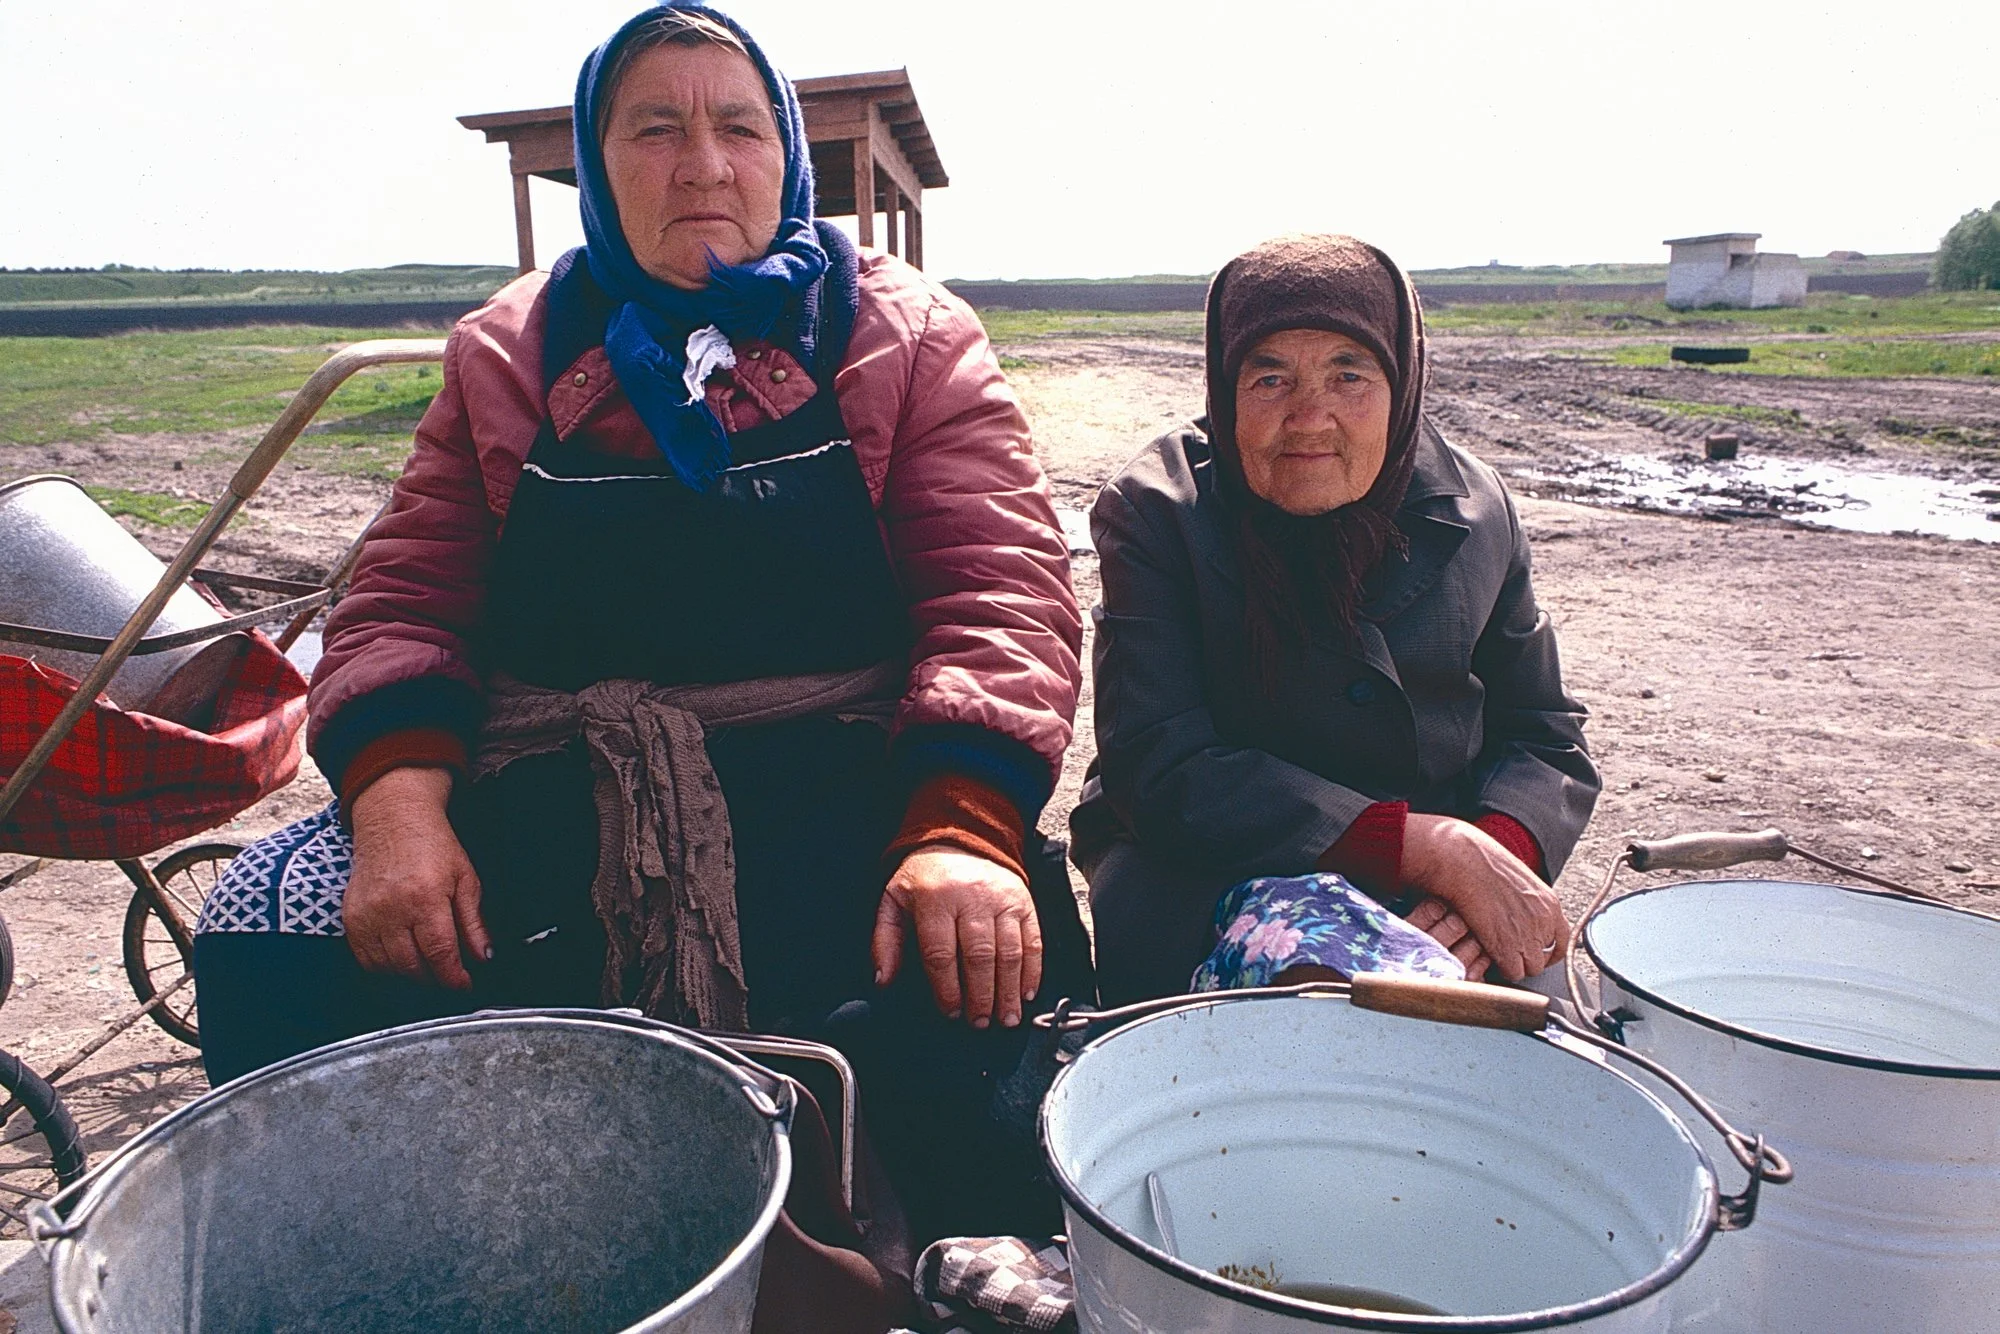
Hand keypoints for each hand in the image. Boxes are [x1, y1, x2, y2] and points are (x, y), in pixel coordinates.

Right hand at [344, 767, 490, 988]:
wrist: (393, 820)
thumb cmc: (433, 846)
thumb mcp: (465, 880)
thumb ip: (474, 923)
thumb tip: (483, 957)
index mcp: (426, 897)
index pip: (440, 953)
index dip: (453, 977)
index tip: (464, 984)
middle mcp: (392, 908)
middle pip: (412, 966)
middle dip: (434, 979)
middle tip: (447, 975)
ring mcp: (367, 914)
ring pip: (387, 968)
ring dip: (410, 975)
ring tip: (427, 967)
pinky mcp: (350, 917)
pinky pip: (365, 959)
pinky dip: (385, 967)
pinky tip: (402, 958)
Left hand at [871, 844, 1042, 1028]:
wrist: (960, 839)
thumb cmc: (924, 879)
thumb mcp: (893, 902)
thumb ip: (885, 942)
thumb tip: (883, 980)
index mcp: (935, 899)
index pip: (941, 953)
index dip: (946, 988)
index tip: (950, 1012)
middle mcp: (971, 897)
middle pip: (979, 955)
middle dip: (981, 996)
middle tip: (980, 1022)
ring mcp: (1001, 898)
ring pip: (1009, 951)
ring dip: (1009, 990)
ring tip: (1006, 1018)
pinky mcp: (1022, 901)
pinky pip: (1032, 939)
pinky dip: (1032, 970)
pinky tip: (1026, 992)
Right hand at [1400, 815, 1568, 981]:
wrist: (1462, 860)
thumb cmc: (1479, 862)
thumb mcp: (1515, 878)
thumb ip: (1526, 899)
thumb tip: (1520, 911)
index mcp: (1549, 903)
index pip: (1562, 940)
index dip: (1548, 951)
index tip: (1537, 954)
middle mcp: (1543, 921)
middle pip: (1545, 958)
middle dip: (1527, 958)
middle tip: (1508, 951)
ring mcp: (1527, 935)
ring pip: (1530, 968)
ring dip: (1514, 964)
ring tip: (1496, 953)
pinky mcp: (1507, 947)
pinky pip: (1512, 972)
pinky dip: (1500, 968)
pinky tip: (1488, 954)